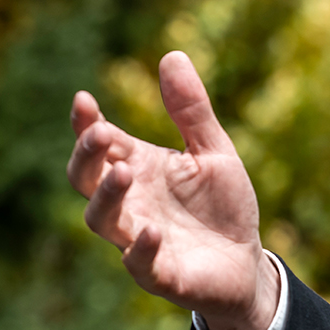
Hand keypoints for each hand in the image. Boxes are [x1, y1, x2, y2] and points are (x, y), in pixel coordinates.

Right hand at [66, 51, 278, 329]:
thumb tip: (172, 55)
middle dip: (86, 156)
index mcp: (137, 167)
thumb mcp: (213, 151)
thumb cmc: (223, 206)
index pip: (99, 143)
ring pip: (101, 220)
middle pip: (85, 179)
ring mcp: (138, 238)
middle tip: (100, 134)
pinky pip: (139, 263)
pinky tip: (152, 231)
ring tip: (124, 172)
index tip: (83, 100)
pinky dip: (140, 248)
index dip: (85, 124)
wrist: (247, 261)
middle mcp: (129, 202)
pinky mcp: (159, 274)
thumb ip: (191, 110)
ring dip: (107, 197)